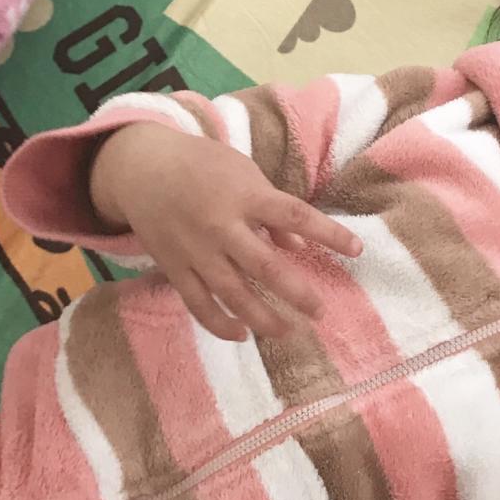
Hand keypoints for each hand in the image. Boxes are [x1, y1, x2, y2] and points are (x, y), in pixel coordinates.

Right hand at [89, 123, 361, 340]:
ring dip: (263, 317)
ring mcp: (196, 250)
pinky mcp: (175, 267)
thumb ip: (272, 210)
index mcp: (245, 196)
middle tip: (320, 311)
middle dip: (296, 292)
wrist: (142, 169)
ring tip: (288, 330)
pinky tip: (241, 334)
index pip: (295, 216)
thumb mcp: (243, 173)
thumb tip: (301, 245)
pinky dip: (220, 323)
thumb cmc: (202, 165)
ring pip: (233, 293)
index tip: (357, 250)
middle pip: (265, 266)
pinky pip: (199, 303)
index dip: (329, 233)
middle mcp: (222, 226)